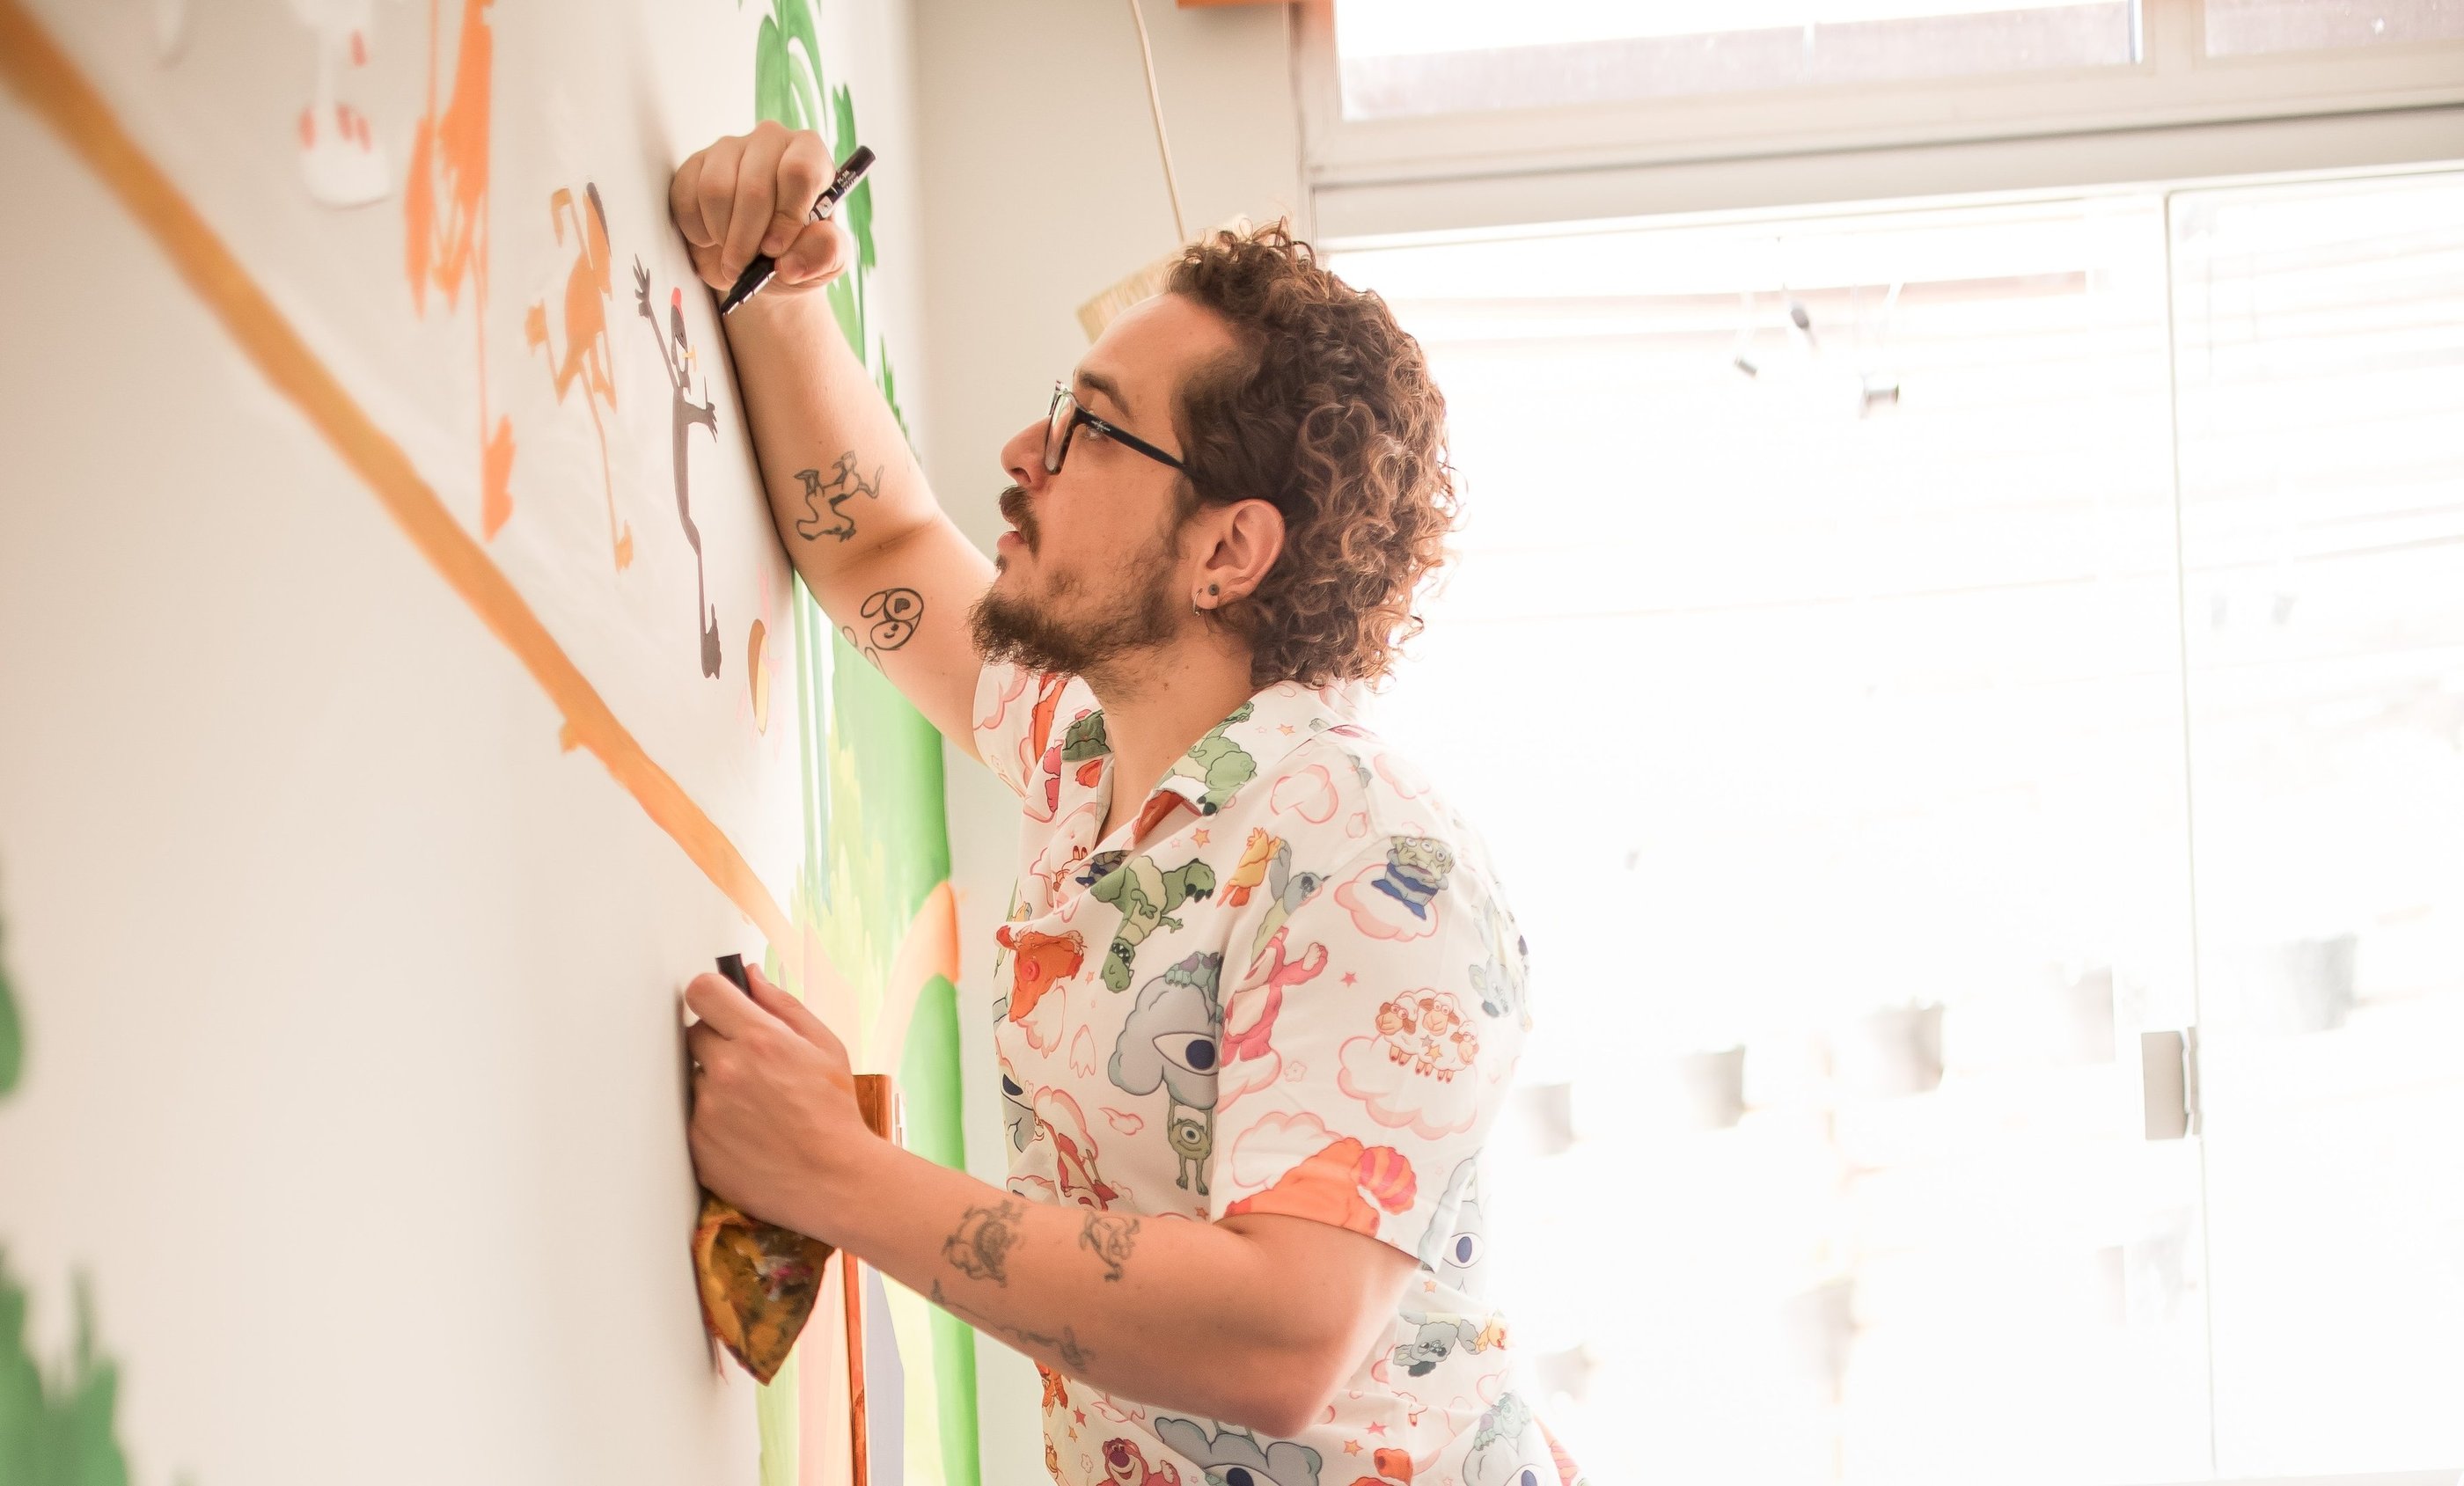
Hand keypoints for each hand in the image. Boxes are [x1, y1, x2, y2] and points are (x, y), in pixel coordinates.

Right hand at [669, 122, 852, 297]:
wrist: (759, 260)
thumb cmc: (797, 250)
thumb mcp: (826, 260)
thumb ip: (824, 255)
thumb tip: (791, 263)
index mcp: (811, 155)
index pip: (800, 172)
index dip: (787, 216)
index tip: (775, 249)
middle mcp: (770, 140)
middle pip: (754, 188)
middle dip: (747, 238)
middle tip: (745, 266)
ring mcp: (730, 147)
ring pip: (716, 190)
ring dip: (721, 235)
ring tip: (732, 254)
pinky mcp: (696, 163)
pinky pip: (686, 196)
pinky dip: (697, 230)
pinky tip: (712, 239)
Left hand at [684, 962, 868, 1235]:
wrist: (834, 1181)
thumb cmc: (835, 1113)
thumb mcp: (826, 1046)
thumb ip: (783, 1005)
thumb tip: (750, 976)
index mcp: (759, 1039)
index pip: (702, 991)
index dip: (714, 995)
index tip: (723, 1006)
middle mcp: (726, 1071)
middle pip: (695, 1034)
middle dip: (719, 1042)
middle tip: (753, 1065)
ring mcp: (708, 1111)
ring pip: (696, 1078)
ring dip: (717, 1084)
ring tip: (757, 1107)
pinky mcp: (697, 1146)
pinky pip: (694, 1118)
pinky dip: (716, 1121)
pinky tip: (749, 1132)